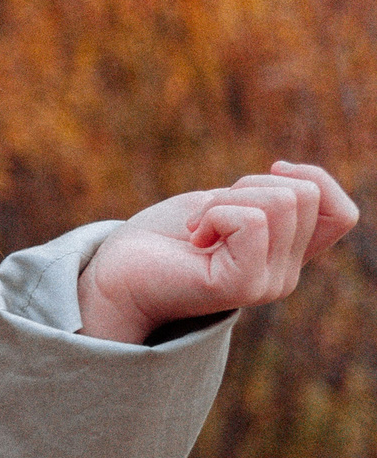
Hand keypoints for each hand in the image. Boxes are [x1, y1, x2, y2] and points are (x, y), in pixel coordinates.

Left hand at [78, 162, 358, 343]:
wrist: (115, 274)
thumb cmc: (163, 237)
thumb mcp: (225, 203)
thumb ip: (268, 198)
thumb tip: (291, 171)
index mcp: (287, 255)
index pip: (343, 214)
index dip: (313, 178)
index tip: (269, 173)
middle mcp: (286, 275)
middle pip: (303, 194)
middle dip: (247, 186)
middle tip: (208, 215)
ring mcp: (269, 284)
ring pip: (280, 202)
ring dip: (224, 200)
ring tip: (197, 229)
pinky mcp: (243, 286)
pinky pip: (252, 221)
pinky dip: (214, 214)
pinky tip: (193, 240)